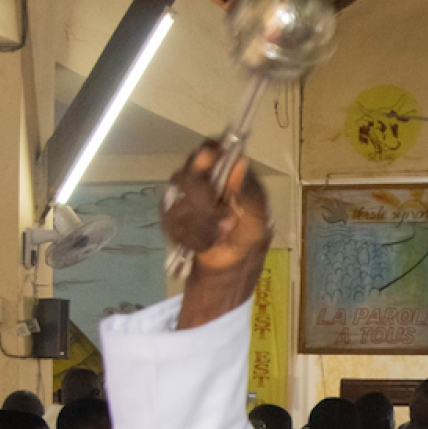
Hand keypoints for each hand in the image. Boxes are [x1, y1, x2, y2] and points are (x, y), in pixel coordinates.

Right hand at [163, 142, 272, 328]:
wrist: (224, 277)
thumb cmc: (248, 245)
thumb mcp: (259, 220)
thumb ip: (250, 192)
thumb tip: (242, 161)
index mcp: (230, 177)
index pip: (212, 151)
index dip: (207, 155)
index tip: (208, 163)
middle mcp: (204, 182)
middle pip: (188, 172)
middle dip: (201, 200)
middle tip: (220, 220)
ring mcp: (185, 199)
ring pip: (176, 197)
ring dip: (196, 223)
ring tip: (213, 238)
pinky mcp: (172, 217)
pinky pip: (168, 217)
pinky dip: (185, 235)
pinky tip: (199, 244)